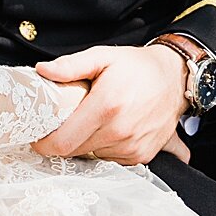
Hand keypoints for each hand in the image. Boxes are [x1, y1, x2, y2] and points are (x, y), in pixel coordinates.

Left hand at [31, 44, 188, 164]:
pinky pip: (111, 159)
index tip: (39, 136)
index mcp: (106, 107)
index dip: (45, 143)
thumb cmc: (138, 67)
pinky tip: (110, 129)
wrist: (176, 79)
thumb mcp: (103, 56)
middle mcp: (120, 131)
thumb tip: (43, 71)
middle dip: (65, 139)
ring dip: (86, 142)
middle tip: (67, 121)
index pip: (63, 142)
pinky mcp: (143, 155)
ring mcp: (133, 147)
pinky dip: (105, 147)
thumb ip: (71, 65)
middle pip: (75, 151)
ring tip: (94, 120)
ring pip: (92, 155)